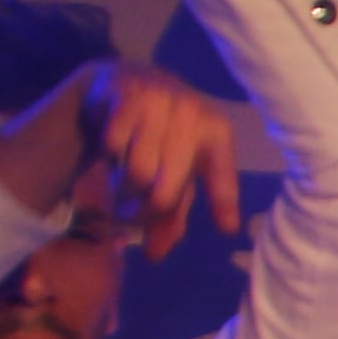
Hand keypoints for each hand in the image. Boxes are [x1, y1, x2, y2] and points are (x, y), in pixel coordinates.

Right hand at [0, 59, 245, 260]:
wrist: (120, 85)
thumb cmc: (156, 133)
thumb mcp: (173, 167)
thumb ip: (171, 210)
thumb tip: (156, 253)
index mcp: (216, 132)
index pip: (222, 177)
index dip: (223, 204)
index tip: (228, 229)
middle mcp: (194, 114)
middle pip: (166, 191)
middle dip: (143, 211)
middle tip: (128, 215)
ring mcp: (162, 101)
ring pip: (139, 172)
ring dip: (122, 186)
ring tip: (120, 181)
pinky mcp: (127, 96)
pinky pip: (114, 146)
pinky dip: (109, 156)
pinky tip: (111, 153)